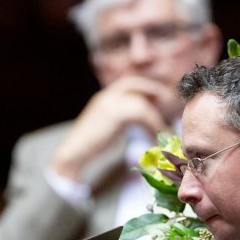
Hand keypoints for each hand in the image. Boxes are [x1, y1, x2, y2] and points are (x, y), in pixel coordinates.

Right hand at [50, 76, 179, 180]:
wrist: (73, 155)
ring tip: (163, 130)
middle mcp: (105, 97)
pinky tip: (155, 137)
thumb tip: (140, 126)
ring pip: (140, 103)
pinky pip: (141, 114)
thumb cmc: (88, 149)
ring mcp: (109, 104)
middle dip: (152, 89)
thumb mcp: (105, 129)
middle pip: (133, 83)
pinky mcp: (114, 114)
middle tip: (166, 99)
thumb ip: (119, 122)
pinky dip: (152, 125)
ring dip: (154, 117)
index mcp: (102, 99)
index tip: (157, 96)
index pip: (126, 84)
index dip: (143, 87)